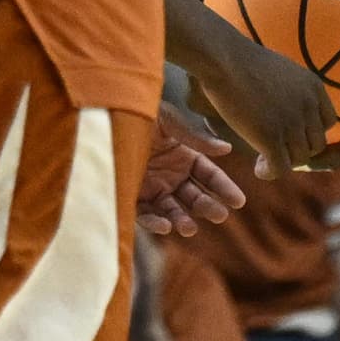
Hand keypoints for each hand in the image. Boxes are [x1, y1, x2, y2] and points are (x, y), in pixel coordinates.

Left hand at [137, 112, 243, 235]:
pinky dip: (155, 223)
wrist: (100, 116)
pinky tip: (165, 226)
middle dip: (207, 207)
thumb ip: (196, 137)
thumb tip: (228, 149)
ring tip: (189, 228)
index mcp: (184, 154)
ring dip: (182, 220)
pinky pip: (145, 214)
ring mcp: (152, 187)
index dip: (224, 188)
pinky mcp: (131, 196)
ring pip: (172, 209)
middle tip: (219, 215)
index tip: (238, 201)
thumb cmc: (137, 112)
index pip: (210, 175)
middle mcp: (171, 174)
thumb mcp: (168, 121)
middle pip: (195, 196)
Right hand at [186, 24, 339, 174]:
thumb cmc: (242, 62)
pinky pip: (280, 168)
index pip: (327, 122)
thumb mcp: (280, 71)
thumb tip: (288, 113)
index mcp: (313, 87)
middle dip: (297, 150)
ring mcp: (291, 122)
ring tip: (263, 159)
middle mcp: (308, 105)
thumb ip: (292, 91)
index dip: (310, 132)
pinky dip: (270, 172)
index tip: (291, 134)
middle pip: (316, 144)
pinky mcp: (271, 136)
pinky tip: (259, 169)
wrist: (223, 58)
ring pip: (299, 159)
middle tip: (275, 150)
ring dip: (282, 162)